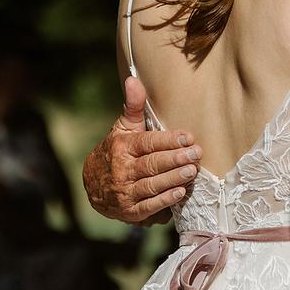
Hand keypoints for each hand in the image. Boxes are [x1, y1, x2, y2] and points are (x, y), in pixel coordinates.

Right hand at [82, 76, 199, 224]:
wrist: (92, 184)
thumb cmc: (116, 150)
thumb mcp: (123, 127)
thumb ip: (133, 106)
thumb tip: (133, 79)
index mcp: (122, 147)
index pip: (147, 143)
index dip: (168, 140)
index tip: (188, 136)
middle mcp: (122, 169)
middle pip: (152, 164)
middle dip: (175, 158)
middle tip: (196, 153)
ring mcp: (124, 192)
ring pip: (152, 184)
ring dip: (173, 179)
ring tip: (192, 171)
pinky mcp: (129, 211)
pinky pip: (149, 206)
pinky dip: (165, 200)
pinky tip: (180, 192)